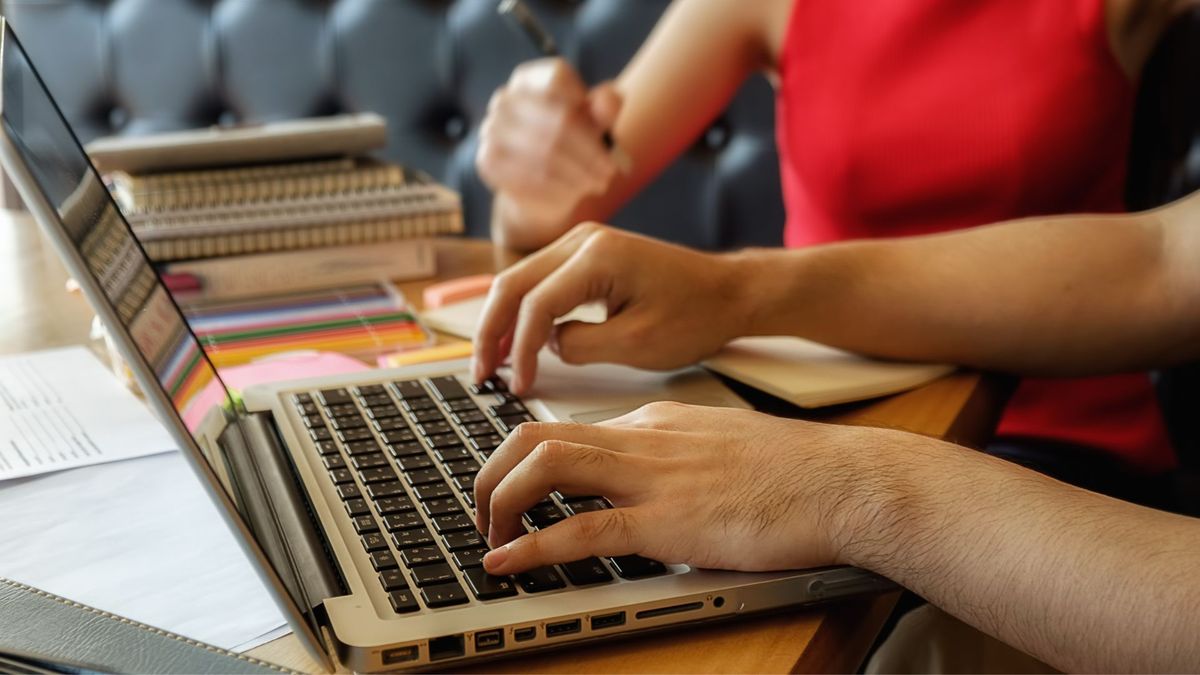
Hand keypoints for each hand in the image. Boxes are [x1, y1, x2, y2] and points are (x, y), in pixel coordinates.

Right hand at [472, 223, 750, 392]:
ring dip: (501, 322)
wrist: (730, 293)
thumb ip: (580, 346)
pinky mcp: (587, 256)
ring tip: (489, 364)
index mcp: (598, 257)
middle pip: (512, 284)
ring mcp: (582, 244)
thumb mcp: (638, 344)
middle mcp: (583, 240)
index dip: (519, 349)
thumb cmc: (697, 315)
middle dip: (490, 332)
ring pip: (519, 281)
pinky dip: (523, 313)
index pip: (536, 304)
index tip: (518, 385)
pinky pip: (540, 282)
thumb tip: (546, 348)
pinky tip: (516, 344)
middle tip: (480, 375)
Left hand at [472, 402, 878, 574]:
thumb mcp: (720, 448)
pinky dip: (532, 548)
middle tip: (482, 514)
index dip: (521, 460)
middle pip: (534, 436)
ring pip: (543, 467)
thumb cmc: (797, 471)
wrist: (846, 480)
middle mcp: (642, 437)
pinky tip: (508, 564)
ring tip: (488, 537)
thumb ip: (677, 458)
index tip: (507, 490)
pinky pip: (580, 530)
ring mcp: (652, 476)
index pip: (566, 427)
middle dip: (491, 474)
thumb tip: (648, 485)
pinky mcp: (668, 520)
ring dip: (499, 502)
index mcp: (654, 421)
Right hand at [476, 58, 622, 235]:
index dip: (585, 101)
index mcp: (529, 79)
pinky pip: (530, 177)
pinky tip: (575, 193)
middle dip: (591, 150)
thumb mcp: (595, 122)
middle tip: (609, 170)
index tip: (603, 127)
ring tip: (598, 183)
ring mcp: (492, 129)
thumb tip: (608, 101)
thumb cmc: (571, 145)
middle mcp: (505, 99)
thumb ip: (605, 106)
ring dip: (580, 173)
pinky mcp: (488, 161)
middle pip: (559, 119)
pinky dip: (560, 188)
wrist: (540, 188)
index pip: (558, 77)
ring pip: (547, 152)